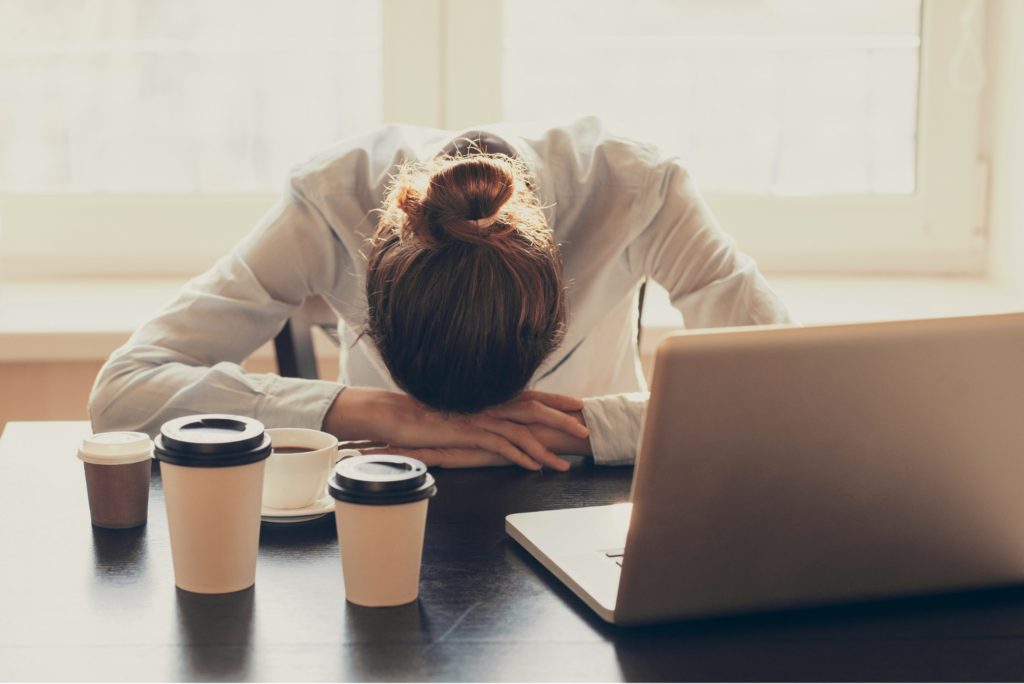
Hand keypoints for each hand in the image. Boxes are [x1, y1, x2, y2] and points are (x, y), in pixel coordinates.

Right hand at [323, 388, 589, 470]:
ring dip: (547, 447)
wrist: (395, 414)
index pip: (530, 395)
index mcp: (488, 396)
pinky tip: (534, 466)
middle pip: (534, 409)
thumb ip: (480, 413)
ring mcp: (479, 417)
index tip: (579, 404)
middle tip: (586, 430)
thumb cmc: (425, 414)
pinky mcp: (468, 432)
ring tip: (566, 462)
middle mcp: (488, 403)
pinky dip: (520, 456)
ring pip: (522, 430)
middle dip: (562, 419)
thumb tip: (497, 421)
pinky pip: (500, 445)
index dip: (556, 399)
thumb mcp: (459, 412)